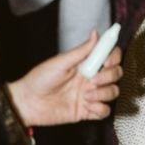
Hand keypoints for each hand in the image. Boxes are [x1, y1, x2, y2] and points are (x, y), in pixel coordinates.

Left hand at [8, 32, 122, 126]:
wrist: (27, 103)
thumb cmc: (39, 79)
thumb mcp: (60, 62)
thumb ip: (81, 50)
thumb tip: (96, 33)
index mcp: (86, 64)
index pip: (111, 56)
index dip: (114, 57)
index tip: (106, 61)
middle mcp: (91, 78)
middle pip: (116, 74)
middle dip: (109, 76)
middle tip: (92, 80)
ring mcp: (90, 95)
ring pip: (113, 92)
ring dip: (103, 93)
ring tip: (86, 96)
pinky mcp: (86, 111)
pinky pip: (104, 111)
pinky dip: (100, 109)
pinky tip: (87, 106)